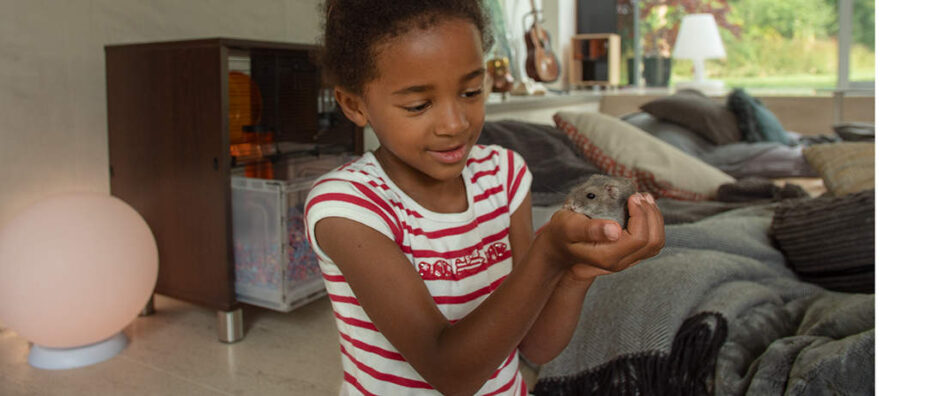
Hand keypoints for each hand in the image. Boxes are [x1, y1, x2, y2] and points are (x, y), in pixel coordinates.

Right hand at [542, 193, 664, 277]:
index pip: (638, 238)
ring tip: (644, 198)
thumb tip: (615, 230)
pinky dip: (652, 223)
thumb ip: (590, 229)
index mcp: (607, 257)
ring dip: (654, 218)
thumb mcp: (569, 226)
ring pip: (656, 242)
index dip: (640, 215)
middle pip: (652, 241)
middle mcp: (619, 262)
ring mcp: (626, 261)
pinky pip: (651, 242)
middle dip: (650, 214)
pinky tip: (643, 208)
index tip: (631, 197)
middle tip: (639, 195)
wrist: (560, 245)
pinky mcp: (630, 255)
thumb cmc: (562, 232)